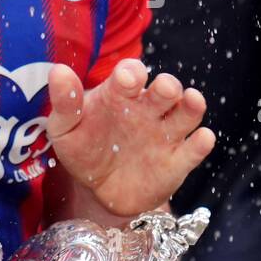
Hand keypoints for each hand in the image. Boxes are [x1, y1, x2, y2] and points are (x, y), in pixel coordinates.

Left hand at [46, 59, 214, 216]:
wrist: (99, 189)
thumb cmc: (82, 147)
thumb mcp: (66, 127)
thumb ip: (65, 102)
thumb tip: (58, 71)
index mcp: (119, 94)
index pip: (131, 74)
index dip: (131, 73)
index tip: (127, 77)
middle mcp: (147, 109)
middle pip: (165, 90)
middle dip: (167, 86)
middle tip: (164, 89)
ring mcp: (164, 134)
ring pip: (186, 114)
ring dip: (191, 106)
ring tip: (192, 101)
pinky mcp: (177, 162)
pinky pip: (194, 150)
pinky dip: (201, 143)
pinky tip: (202, 138)